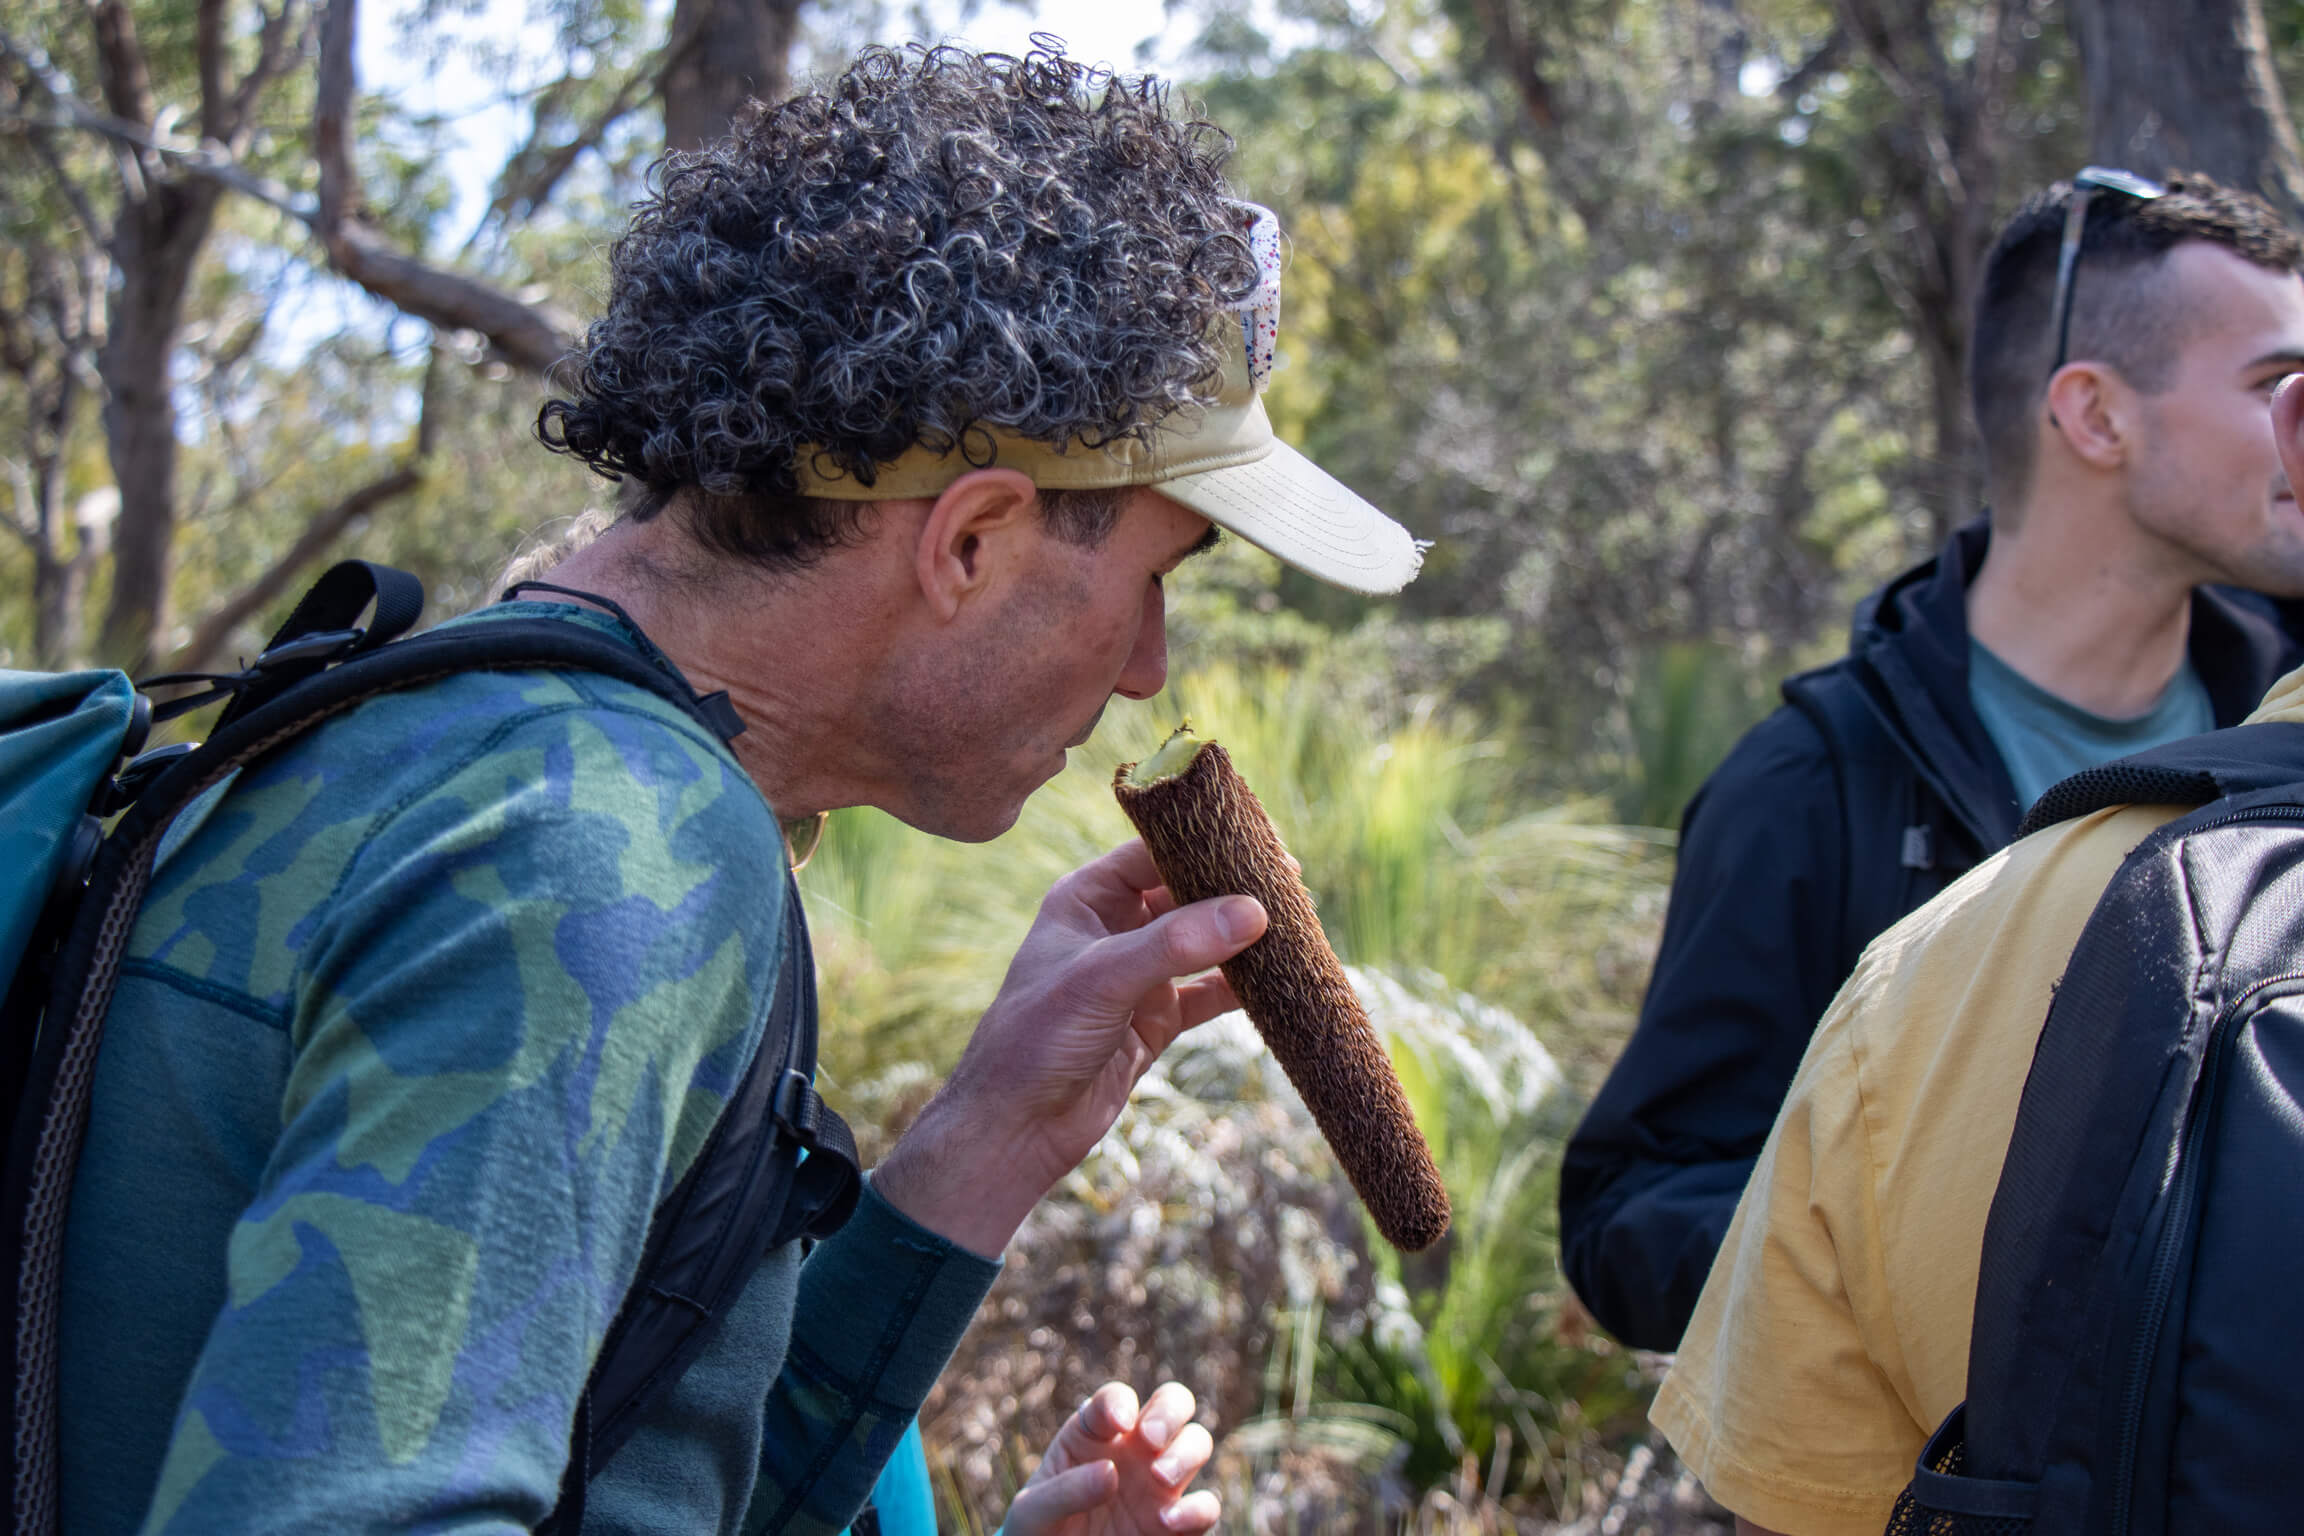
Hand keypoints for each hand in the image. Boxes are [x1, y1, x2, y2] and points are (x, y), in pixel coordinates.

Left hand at [874, 840, 1266, 1255]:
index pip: (1154, 851)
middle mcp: (1113, 929)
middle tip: (1292, 886)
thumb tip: (1253, 910)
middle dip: (1235, 891)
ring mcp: (1137, 976)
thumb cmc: (1036, 1038)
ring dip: (1244, 939)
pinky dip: (1242, 988)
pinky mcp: (1155, 1020)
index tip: (1260, 844)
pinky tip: (1279, 982)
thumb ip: (1177, 943)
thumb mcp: (1103, 978)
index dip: (1205, 843)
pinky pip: (1208, 993)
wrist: (1016, 1129)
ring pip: (1204, 944)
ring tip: (1297, 927)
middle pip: (1186, 894)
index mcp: (1086, 899)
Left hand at [1002, 1382, 1219, 1535]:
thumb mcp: (1034, 1511)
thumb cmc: (1037, 1531)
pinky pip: (1205, 1506)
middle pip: (1173, 1402)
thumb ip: (1065, 1490)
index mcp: (1093, 1434)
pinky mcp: (1175, 1524)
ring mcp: (1158, 1485)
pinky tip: (1168, 1521)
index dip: (1120, 1402)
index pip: (1115, 1399)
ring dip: (1186, 1452)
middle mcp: (1133, 1450)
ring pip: (1197, 1442)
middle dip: (1170, 1411)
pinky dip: (1197, 1509)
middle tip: (1150, 1438)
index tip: (1118, 1423)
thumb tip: (1110, 1473)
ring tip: (1159, 1478)